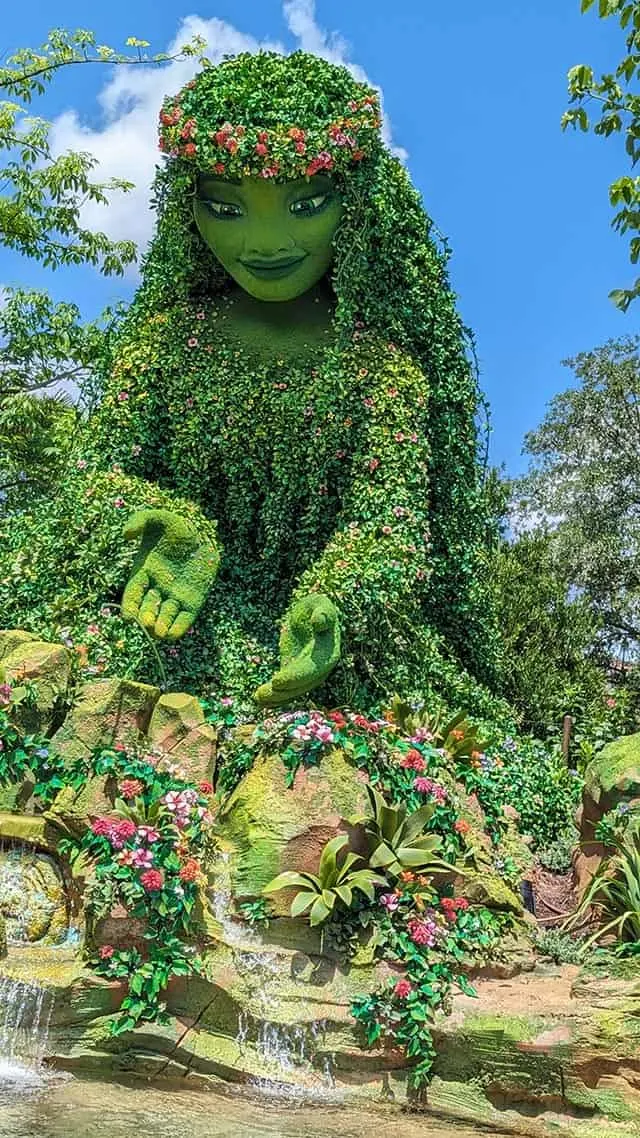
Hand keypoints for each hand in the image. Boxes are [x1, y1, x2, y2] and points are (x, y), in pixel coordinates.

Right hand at [121, 509, 219, 640]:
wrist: (204, 533)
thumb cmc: (177, 526)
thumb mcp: (157, 518)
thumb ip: (140, 521)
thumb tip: (126, 534)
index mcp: (143, 572)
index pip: (133, 593)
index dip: (130, 606)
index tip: (128, 617)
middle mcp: (157, 587)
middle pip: (148, 608)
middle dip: (146, 617)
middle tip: (147, 623)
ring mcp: (175, 595)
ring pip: (165, 616)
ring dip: (161, 626)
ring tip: (160, 632)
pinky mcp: (193, 601)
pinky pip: (184, 618)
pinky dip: (178, 628)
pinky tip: (173, 635)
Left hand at [254, 594, 340, 706]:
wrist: (311, 616)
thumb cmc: (316, 607)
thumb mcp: (320, 603)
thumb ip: (323, 612)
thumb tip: (319, 622)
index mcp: (328, 652)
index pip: (314, 669)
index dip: (296, 677)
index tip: (277, 681)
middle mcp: (320, 668)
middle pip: (303, 685)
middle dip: (283, 692)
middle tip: (260, 694)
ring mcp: (308, 673)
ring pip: (295, 690)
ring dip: (276, 698)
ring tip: (257, 698)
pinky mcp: (296, 674)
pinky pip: (288, 689)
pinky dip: (275, 697)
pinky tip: (259, 700)